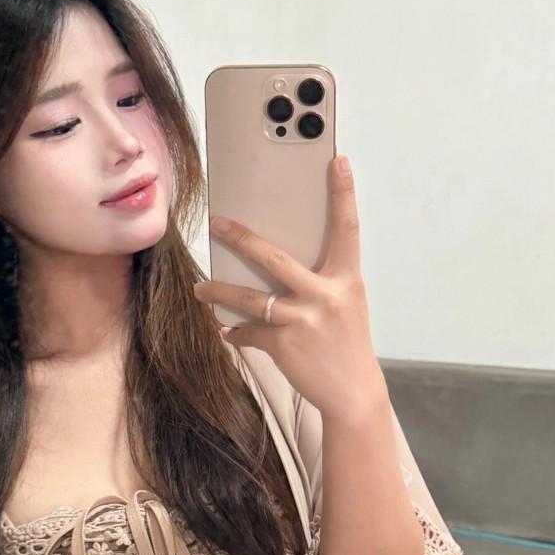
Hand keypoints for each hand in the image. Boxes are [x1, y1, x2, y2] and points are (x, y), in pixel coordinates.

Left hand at [193, 154, 387, 420]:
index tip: (339, 161)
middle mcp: (325, 296)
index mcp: (346, 280)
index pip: (347, 229)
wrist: (353, 393)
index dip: (343, 194)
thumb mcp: (346, 305)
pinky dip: (236, 333)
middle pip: (275, 258)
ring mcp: (302, 320)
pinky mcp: (283, 345)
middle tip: (217, 223)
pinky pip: (249, 332)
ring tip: (200, 288)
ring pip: (249, 298)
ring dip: (219, 292)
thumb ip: (322, 282)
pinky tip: (227, 331)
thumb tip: (279, 263)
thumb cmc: (347, 344)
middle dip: (242, 239)